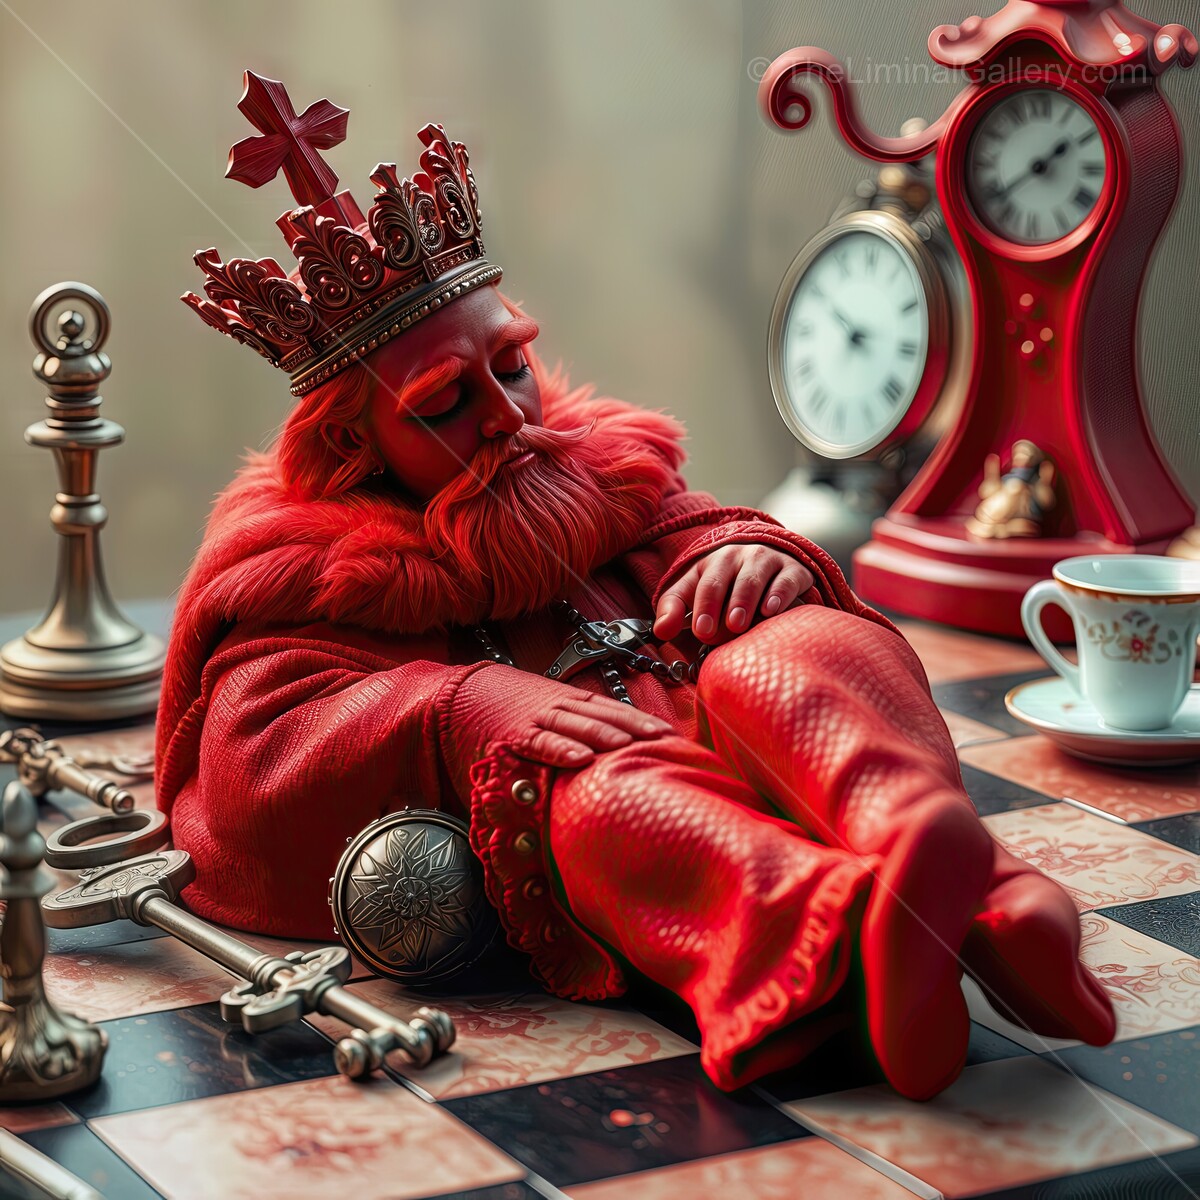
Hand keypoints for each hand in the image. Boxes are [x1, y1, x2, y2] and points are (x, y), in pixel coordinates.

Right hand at [518, 693, 672, 768]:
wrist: (461, 690)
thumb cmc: (508, 706)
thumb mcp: (546, 709)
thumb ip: (573, 725)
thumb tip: (607, 751)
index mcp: (570, 700)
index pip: (613, 708)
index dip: (641, 719)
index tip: (669, 733)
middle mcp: (559, 705)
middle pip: (603, 713)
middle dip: (635, 725)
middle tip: (664, 740)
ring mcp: (537, 718)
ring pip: (577, 724)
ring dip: (604, 734)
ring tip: (630, 745)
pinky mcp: (514, 735)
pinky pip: (540, 742)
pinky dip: (560, 749)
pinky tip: (580, 759)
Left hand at [652, 545, 813, 644]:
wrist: (768, 559)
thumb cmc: (724, 584)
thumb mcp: (693, 591)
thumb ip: (673, 610)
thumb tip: (661, 632)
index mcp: (710, 563)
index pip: (703, 583)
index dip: (702, 606)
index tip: (702, 630)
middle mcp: (737, 556)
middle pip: (727, 578)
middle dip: (723, 603)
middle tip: (725, 627)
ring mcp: (766, 560)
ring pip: (754, 578)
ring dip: (746, 600)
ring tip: (740, 623)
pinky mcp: (792, 570)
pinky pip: (786, 580)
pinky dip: (778, 594)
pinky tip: (771, 610)